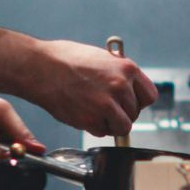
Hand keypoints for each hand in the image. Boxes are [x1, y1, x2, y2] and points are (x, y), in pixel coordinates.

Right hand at [30, 41, 157, 139]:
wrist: (40, 67)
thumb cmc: (65, 59)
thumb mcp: (101, 58)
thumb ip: (118, 74)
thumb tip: (129, 89)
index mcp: (126, 68)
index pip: (150, 96)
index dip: (138, 101)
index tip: (129, 103)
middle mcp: (120, 86)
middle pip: (135, 113)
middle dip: (121, 113)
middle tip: (104, 106)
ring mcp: (106, 104)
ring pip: (123, 127)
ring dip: (111, 124)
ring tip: (95, 112)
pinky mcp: (91, 120)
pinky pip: (102, 132)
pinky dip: (94, 127)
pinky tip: (82, 112)